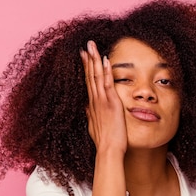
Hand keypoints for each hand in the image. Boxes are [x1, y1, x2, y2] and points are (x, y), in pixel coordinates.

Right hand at [80, 40, 126, 154]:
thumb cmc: (103, 142)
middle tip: (86, 44)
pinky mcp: (111, 104)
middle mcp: (94, 101)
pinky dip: (106, 71)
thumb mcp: (93, 127)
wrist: (108, 151)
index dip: (86, 68)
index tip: (84, 56)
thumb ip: (90, 116)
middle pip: (89, 75)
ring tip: (92, 46)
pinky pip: (107, 84)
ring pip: (96, 76)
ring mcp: (102, 102)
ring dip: (94, 60)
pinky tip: (105, 60)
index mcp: (92, 106)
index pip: (88, 82)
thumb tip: (86, 109)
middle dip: (88, 59)